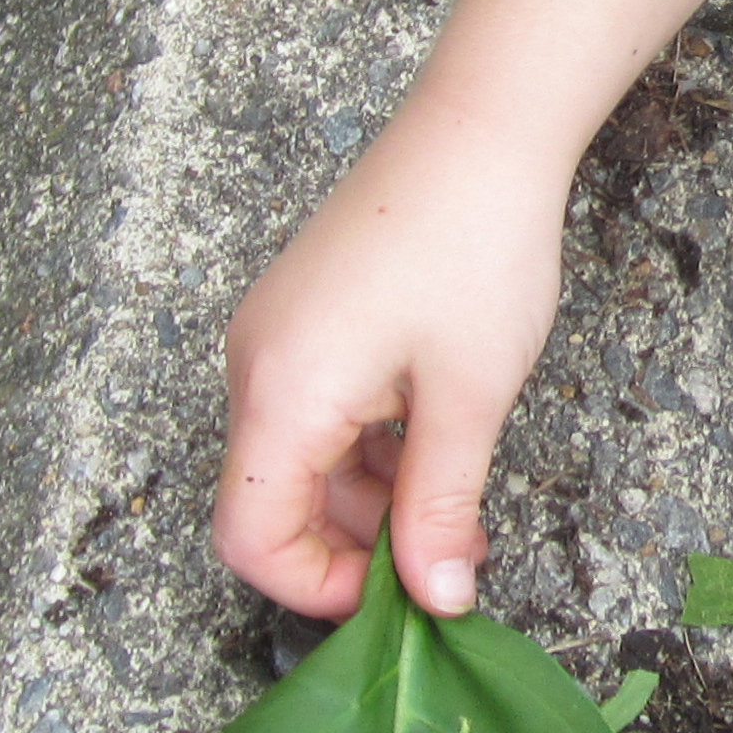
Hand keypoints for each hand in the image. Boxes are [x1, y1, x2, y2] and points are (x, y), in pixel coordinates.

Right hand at [214, 118, 566, 618]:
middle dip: (353, 546)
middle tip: (446, 559)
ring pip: (300, 460)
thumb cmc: (476, 247)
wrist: (483, 131)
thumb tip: (436, 597)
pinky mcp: (306, 317)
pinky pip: (317, 412)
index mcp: (281, 392)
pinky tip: (435, 449)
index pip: (249, 536)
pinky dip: (368, 449)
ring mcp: (277, 336)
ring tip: (456, 508)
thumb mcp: (469, 398)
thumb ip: (441, 506)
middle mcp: (257, 364)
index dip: (314, 588)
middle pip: (271, 501)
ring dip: (368, 500)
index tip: (396, 600)